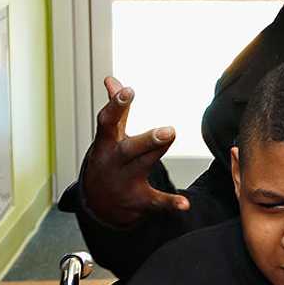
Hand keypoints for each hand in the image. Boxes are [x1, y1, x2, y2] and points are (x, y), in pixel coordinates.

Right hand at [81, 76, 189, 226]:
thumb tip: (111, 79)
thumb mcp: (108, 137)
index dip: (117, 106)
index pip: (108, 122)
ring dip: (156, 152)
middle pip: (129, 148)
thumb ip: (116, 110)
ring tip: (171, 134)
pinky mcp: (139, 201)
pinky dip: (170, 204)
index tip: (128, 90)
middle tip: (167, 128)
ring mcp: (126, 181)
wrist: (98, 205)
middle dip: (147, 138)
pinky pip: (156, 202)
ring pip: (143, 166)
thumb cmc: (108, 160)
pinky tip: (185, 205)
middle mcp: (115, 162)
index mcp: (106, 143)